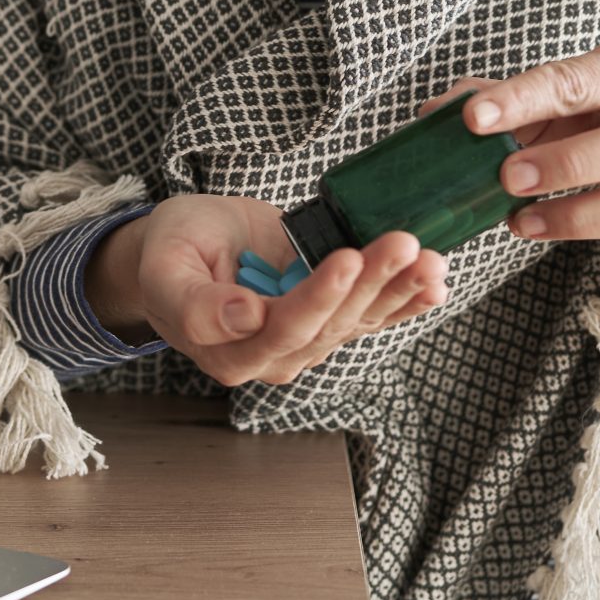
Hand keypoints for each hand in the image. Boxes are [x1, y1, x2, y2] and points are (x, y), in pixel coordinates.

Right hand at [83, 192, 448, 386]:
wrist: (186, 252)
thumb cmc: (172, 253)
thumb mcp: (166, 268)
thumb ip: (197, 304)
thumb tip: (245, 317)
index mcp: (230, 350)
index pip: (285, 326)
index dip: (319, 295)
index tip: (346, 258)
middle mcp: (274, 356)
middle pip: (332, 323)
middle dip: (372, 282)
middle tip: (403, 244)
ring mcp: (304, 341)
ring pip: (357, 319)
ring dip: (398, 289)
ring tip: (430, 260)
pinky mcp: (326, 321)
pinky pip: (369, 315)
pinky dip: (404, 301)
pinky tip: (434, 285)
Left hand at [449, 40, 599, 271]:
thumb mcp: (558, 99)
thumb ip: (498, 100)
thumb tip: (433, 113)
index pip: (573, 80)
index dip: (521, 98)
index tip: (473, 118)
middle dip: (562, 162)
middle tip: (506, 176)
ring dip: (575, 210)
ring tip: (519, 218)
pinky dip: (584, 229)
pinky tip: (540, 227)